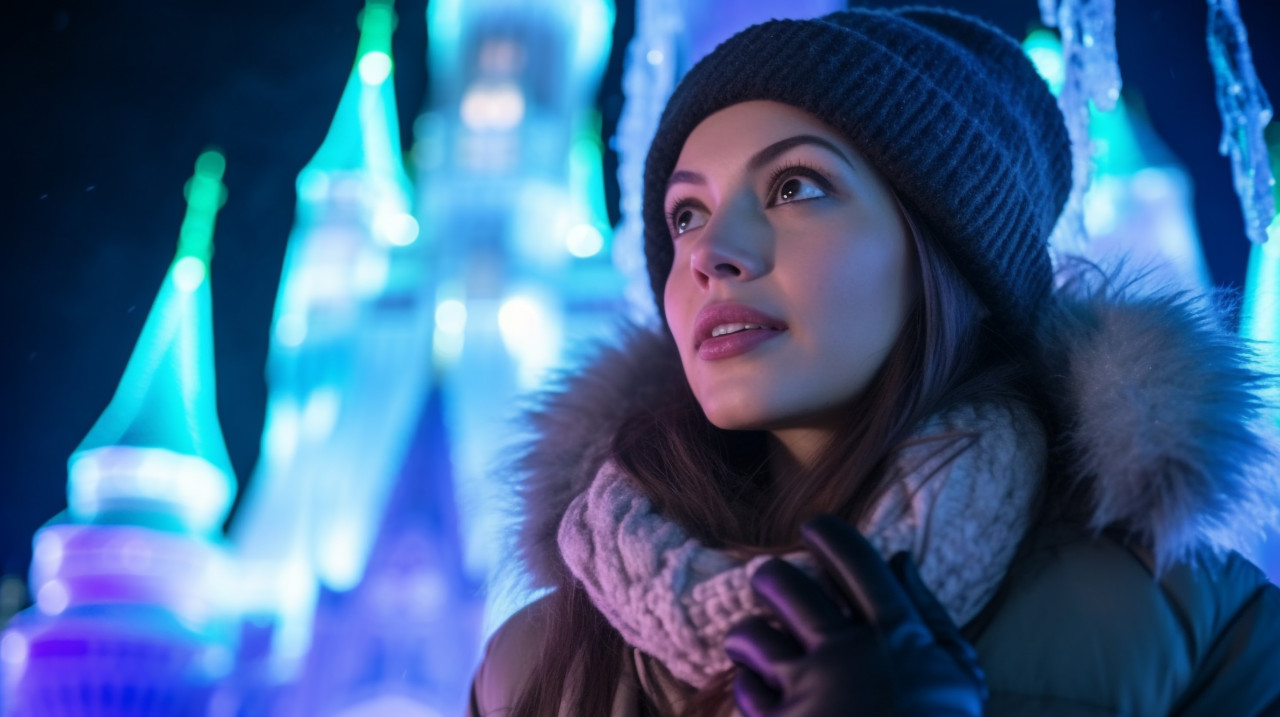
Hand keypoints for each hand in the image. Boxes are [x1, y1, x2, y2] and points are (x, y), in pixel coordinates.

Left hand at [724, 515, 986, 716]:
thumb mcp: (957, 678)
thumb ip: (932, 615)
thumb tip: (902, 559)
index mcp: (899, 637)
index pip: (857, 562)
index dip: (829, 535)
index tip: (813, 527)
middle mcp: (849, 653)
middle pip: (785, 585)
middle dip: (770, 578)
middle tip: (770, 585)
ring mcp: (810, 690)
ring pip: (750, 633)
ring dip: (747, 635)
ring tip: (753, 642)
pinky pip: (744, 688)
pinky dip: (749, 687)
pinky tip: (763, 692)